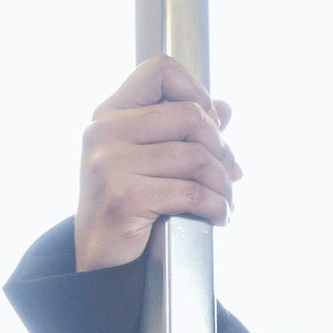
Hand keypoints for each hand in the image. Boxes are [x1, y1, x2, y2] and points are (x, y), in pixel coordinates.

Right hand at [73, 54, 242, 272]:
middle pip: (190, 115)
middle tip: (230, 173)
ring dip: (223, 184)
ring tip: (225, 200)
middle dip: (221, 147)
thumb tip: (224, 107)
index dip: (195, 89)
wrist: (102, 262)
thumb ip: (186, 132)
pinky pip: (192, 191)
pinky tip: (219, 216)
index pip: (159, 70)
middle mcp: (104, 132)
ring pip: (196, 157)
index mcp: (111, 114)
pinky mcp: (122, 196)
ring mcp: (109, 163)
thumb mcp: (154, 160)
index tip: (209, 121)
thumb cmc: (132, 206)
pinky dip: (217, 206)